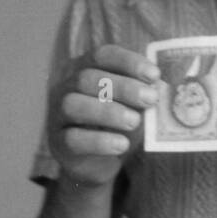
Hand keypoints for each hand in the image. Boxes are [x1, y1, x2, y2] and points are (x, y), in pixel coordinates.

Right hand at [47, 44, 159, 188]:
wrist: (96, 162)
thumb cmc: (116, 124)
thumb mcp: (132, 105)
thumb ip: (142, 94)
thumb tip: (159, 89)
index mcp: (85, 69)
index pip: (102, 55)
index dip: (128, 62)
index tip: (154, 74)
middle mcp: (66, 87)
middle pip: (87, 78)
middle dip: (123, 87)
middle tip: (150, 99)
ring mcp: (57, 114)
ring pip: (74, 105)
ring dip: (108, 111)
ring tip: (134, 122)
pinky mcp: (58, 143)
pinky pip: (73, 139)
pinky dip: (99, 141)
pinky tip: (121, 144)